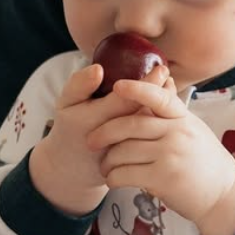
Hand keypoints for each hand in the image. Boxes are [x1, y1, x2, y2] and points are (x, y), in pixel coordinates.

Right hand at [29, 62, 170, 214]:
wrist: (73, 167)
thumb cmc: (72, 126)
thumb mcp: (67, 104)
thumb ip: (79, 84)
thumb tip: (99, 68)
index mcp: (95, 121)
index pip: (127, 101)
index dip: (148, 85)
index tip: (161, 69)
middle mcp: (114, 138)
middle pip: (145, 113)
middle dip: (161, 93)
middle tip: (166, 73)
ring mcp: (127, 150)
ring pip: (152, 125)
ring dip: (164, 106)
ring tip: (167, 85)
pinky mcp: (135, 158)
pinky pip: (152, 135)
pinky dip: (160, 118)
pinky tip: (161, 104)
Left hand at [87, 79, 234, 234]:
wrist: (222, 193)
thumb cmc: (203, 159)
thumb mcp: (192, 128)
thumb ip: (172, 110)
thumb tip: (162, 76)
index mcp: (182, 118)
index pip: (159, 98)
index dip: (137, 90)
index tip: (117, 86)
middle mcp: (177, 133)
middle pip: (130, 125)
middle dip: (104, 132)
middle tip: (91, 140)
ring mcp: (171, 156)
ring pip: (123, 151)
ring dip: (107, 161)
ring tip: (105, 167)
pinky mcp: (163, 179)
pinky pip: (125, 174)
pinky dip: (113, 178)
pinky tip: (114, 180)